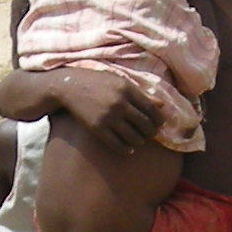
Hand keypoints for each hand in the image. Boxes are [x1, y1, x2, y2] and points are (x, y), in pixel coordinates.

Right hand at [52, 66, 168, 154]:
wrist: (70, 87)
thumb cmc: (98, 83)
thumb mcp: (120, 82)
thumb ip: (141, 93)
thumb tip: (162, 105)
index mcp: (127, 89)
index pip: (152, 109)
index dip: (159, 120)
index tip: (159, 124)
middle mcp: (120, 103)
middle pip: (145, 125)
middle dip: (151, 132)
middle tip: (151, 134)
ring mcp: (108, 117)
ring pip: (133, 137)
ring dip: (140, 141)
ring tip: (139, 140)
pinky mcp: (97, 128)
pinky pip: (117, 144)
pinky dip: (126, 149)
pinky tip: (128, 149)